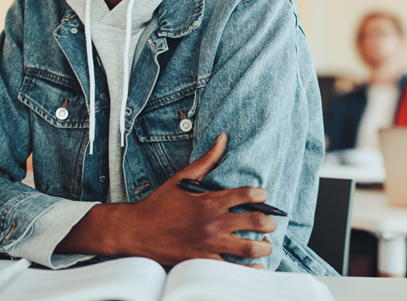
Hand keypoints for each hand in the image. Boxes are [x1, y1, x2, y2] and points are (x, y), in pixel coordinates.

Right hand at [56, 133, 276, 265]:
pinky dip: (248, 268)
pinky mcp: (202, 262)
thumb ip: (206, 160)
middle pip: (256, 221)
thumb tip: (222, 138)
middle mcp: (212, 223)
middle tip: (271, 222)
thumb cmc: (158, 204)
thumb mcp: (181, 178)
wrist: (135, 231)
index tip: (263, 196)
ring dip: (264, 246)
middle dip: (270, 221)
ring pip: (250, 247)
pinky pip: (233, 269)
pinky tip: (254, 264)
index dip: (262, 195)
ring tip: (265, 244)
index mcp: (209, 201)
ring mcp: (209, 244)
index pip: (248, 194)